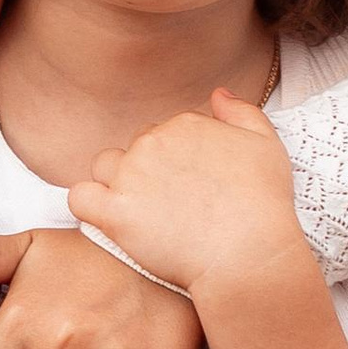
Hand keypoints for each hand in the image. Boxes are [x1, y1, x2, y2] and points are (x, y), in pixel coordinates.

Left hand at [68, 92, 313, 316]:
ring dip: (116, 183)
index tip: (193, 186)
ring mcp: (130, 176)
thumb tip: (218, 94)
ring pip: (104, 166)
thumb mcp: (267, 145)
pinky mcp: (115, 213)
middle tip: (173, 206)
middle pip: (136, 148)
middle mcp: (152, 142)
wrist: (248, 255)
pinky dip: (88, 206)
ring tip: (141, 212)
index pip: (166, 131)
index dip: (178, 159)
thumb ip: (242, 112)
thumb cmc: (264, 205)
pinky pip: (80, 197)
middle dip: (149, 171)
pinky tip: (109, 219)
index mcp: (185, 123)